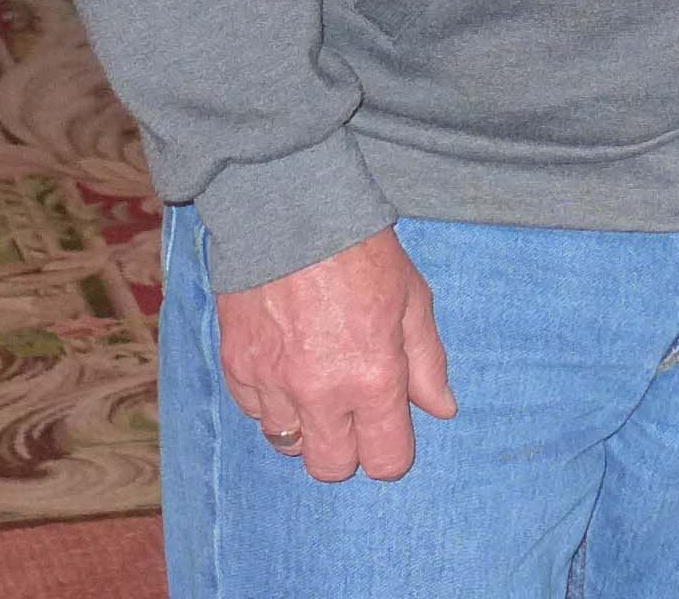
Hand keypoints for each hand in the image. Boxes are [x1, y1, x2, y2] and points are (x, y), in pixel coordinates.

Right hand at [215, 227, 456, 482]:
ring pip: (288, 444)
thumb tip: (441, 409)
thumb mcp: (412, 298)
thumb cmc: (361, 250)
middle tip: (352, 412)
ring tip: (316, 381)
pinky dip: (271, 401)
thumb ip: (427, 362)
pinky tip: (285, 366)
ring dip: (306, 423)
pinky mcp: (236, 367)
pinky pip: (254, 413)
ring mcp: (272, 383)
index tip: (390, 431)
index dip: (391, 452)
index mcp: (373, 379)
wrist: (290, 211)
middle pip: (330, 468)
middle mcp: (320, 393)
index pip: (384, 460)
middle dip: (347, 449)